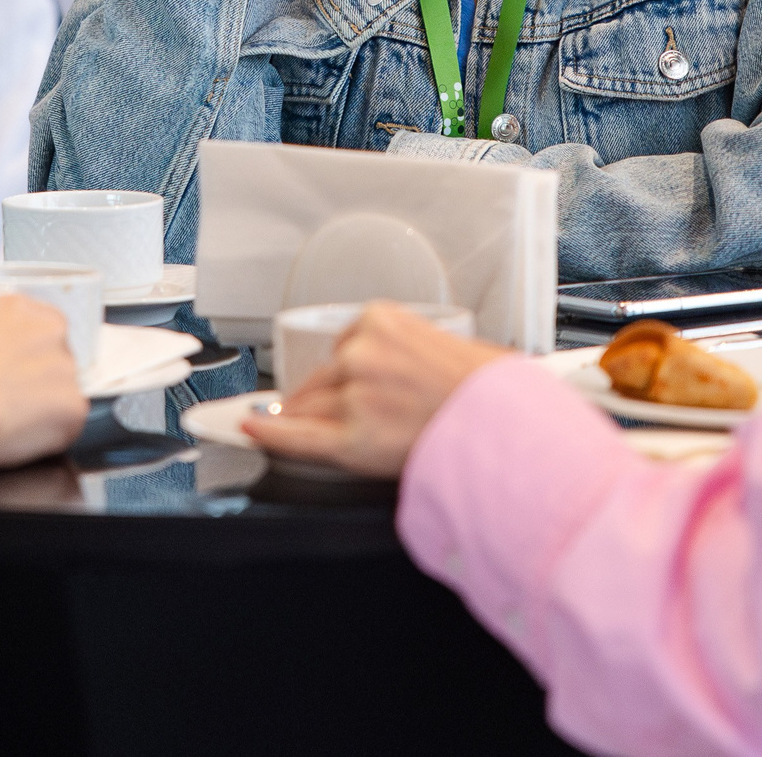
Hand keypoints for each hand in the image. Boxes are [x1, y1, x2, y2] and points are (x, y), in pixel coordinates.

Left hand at [241, 302, 512, 476]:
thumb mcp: (453, 345)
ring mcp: (352, 396)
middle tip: (339, 416)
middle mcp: (360, 354)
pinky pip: (297, 438)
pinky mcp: (351, 440)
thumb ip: (415, 350)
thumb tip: (410, 370)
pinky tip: (250, 431)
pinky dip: (270, 435)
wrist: (511, 429)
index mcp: (383, 321)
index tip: (351, 385)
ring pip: (309, 408)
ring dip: (304, 419)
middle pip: (322, 379)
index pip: (345, 348)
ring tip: (309, 430)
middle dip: (323, 398)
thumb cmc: (495, 393)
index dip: (349, 373)